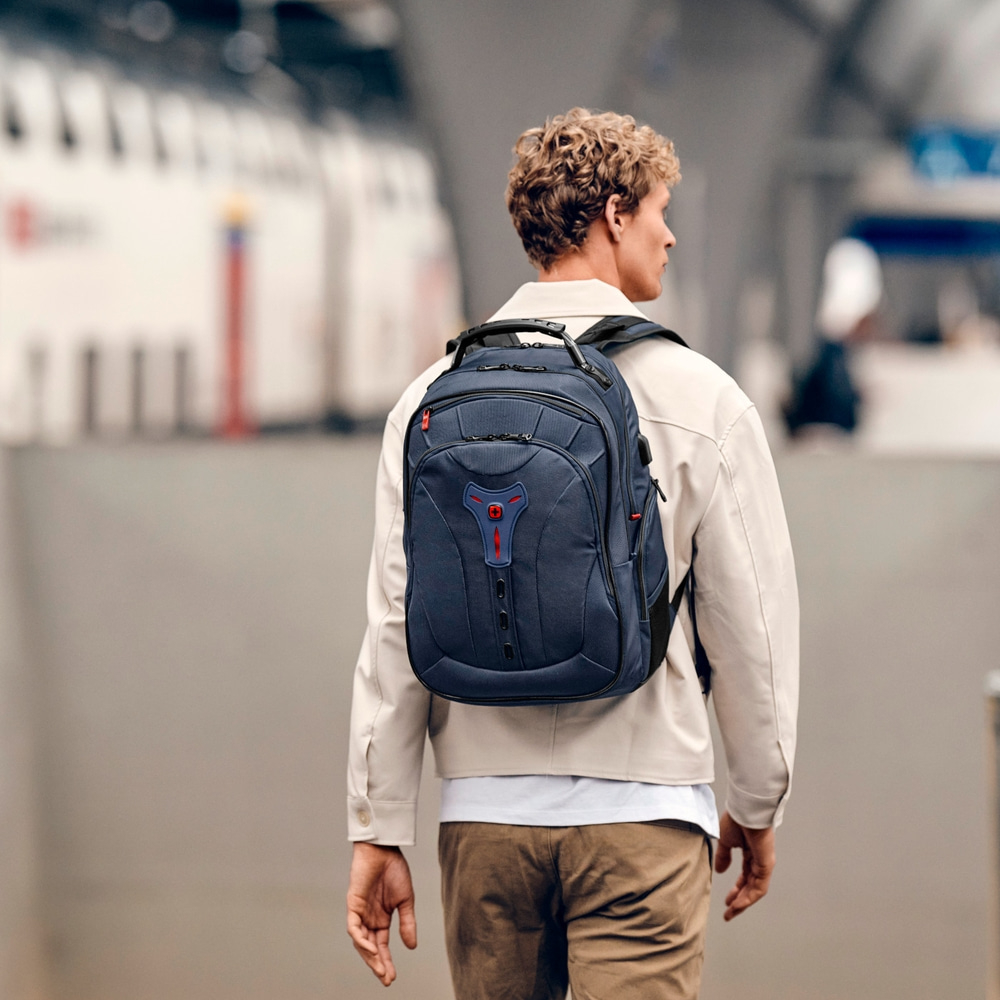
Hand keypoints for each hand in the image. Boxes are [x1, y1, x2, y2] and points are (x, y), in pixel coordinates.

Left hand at [347, 842, 417, 985]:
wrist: (385, 849)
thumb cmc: (394, 869)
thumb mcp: (405, 900)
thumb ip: (407, 923)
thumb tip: (412, 947)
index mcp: (381, 918)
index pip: (381, 946)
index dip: (386, 962)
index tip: (392, 978)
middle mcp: (369, 918)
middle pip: (370, 948)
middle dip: (377, 964)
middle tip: (386, 979)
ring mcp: (360, 912)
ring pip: (360, 941)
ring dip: (369, 956)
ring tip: (380, 969)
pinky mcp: (353, 904)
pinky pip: (353, 927)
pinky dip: (361, 939)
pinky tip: (370, 949)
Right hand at [714, 811, 775, 920]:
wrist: (745, 809)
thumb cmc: (736, 819)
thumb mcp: (725, 841)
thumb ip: (724, 856)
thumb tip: (720, 871)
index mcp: (750, 852)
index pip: (745, 876)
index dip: (736, 890)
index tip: (727, 901)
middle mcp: (759, 860)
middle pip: (750, 886)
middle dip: (739, 900)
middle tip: (729, 912)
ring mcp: (764, 863)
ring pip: (755, 889)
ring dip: (743, 902)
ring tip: (732, 912)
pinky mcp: (767, 865)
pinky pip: (759, 887)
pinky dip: (749, 897)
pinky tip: (738, 904)